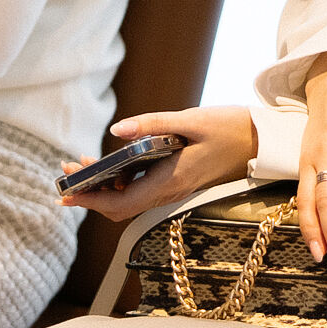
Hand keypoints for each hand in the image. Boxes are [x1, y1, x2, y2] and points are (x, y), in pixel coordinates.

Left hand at [59, 105, 257, 222]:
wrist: (260, 141)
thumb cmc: (229, 128)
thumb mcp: (191, 120)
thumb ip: (152, 124)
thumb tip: (116, 131)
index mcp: (170, 181)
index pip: (120, 203)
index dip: (90, 200)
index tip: (66, 193)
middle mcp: (169, 192)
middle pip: (119, 207)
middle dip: (90, 195)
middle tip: (66, 174)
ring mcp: (173, 190)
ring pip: (129, 199)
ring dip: (103, 187)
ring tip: (81, 164)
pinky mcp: (176, 182)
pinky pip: (141, 190)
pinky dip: (120, 180)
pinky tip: (112, 162)